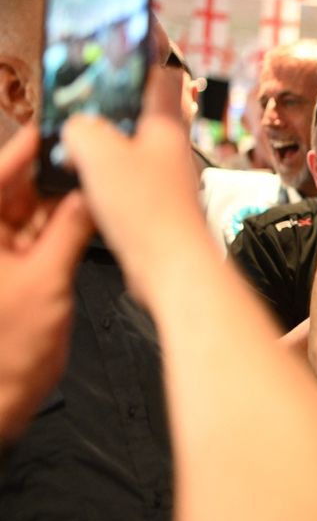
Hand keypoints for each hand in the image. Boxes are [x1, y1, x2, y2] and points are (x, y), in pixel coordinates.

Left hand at [0, 125, 92, 439]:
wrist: (4, 395)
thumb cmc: (9, 343)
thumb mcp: (46, 279)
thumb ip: (72, 230)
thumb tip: (95, 191)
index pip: (0, 177)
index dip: (28, 149)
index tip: (60, 125)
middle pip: (19, 189)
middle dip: (55, 170)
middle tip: (96, 148)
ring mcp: (6, 254)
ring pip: (37, 211)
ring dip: (66, 197)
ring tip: (103, 174)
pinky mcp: (26, 270)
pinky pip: (48, 235)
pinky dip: (71, 224)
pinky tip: (98, 209)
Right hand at [62, 68, 203, 302]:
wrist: (174, 265)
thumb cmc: (146, 207)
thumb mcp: (98, 152)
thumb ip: (82, 129)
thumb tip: (78, 128)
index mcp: (166, 124)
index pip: (164, 75)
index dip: (148, 55)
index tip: (130, 42)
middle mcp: (173, 148)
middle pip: (149, 112)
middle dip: (121, 104)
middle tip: (89, 100)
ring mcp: (170, 178)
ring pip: (139, 147)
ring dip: (113, 143)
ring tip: (80, 143)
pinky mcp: (161, 206)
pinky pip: (134, 180)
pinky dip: (113, 176)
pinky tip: (91, 184)